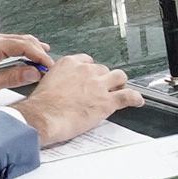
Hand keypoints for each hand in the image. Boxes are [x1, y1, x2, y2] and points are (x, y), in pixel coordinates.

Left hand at [0, 32, 53, 102]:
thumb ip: (13, 78)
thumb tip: (33, 73)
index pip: (24, 46)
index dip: (40, 56)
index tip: (49, 67)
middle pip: (24, 40)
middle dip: (39, 53)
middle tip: (49, 67)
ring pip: (18, 41)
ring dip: (32, 51)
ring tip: (42, 65)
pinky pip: (10, 45)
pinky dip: (22, 52)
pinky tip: (28, 61)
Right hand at [13, 52, 141, 144]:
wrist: (43, 117)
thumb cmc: (41, 105)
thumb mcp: (47, 82)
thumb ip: (59, 80)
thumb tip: (61, 87)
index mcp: (69, 64)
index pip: (88, 61)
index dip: (91, 71)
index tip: (91, 77)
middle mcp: (86, 71)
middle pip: (103, 69)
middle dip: (104, 79)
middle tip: (103, 88)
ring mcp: (98, 85)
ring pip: (119, 77)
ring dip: (120, 84)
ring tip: (120, 90)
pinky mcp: (106, 102)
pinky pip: (128, 96)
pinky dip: (135, 98)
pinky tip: (137, 101)